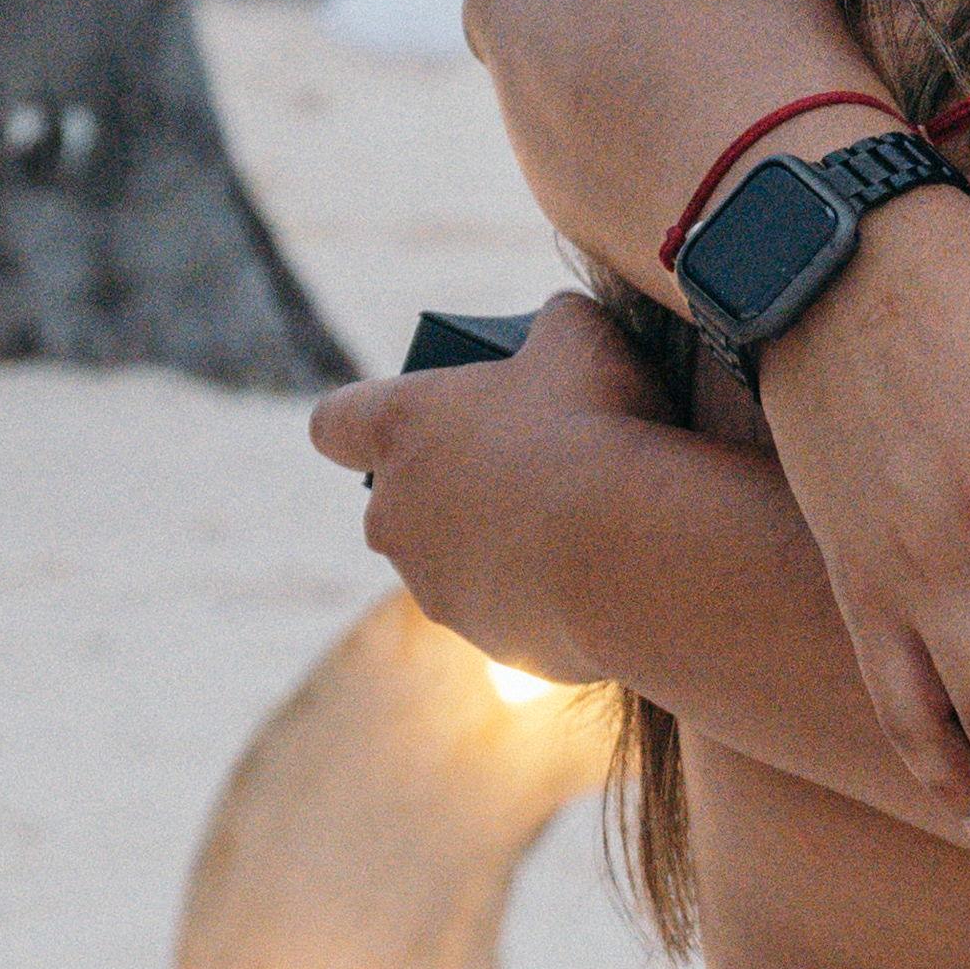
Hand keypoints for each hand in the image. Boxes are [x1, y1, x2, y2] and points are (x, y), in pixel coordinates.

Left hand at [307, 292, 673, 647]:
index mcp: (400, 431)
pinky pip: (511, 613)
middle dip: (455, 489)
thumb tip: (555, 328)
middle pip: (400, 503)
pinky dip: (546, 597)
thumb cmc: (594, 426)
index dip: (363, 419)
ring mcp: (437, 588)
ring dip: (503, 546)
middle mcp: (398, 516)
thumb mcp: (579, 336)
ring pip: (456, 564)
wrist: (635, 550)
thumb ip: (550, 325)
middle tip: (530, 469)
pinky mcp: (490, 643)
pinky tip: (604, 572)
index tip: (409, 419)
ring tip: (583, 524)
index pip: (334, 423)